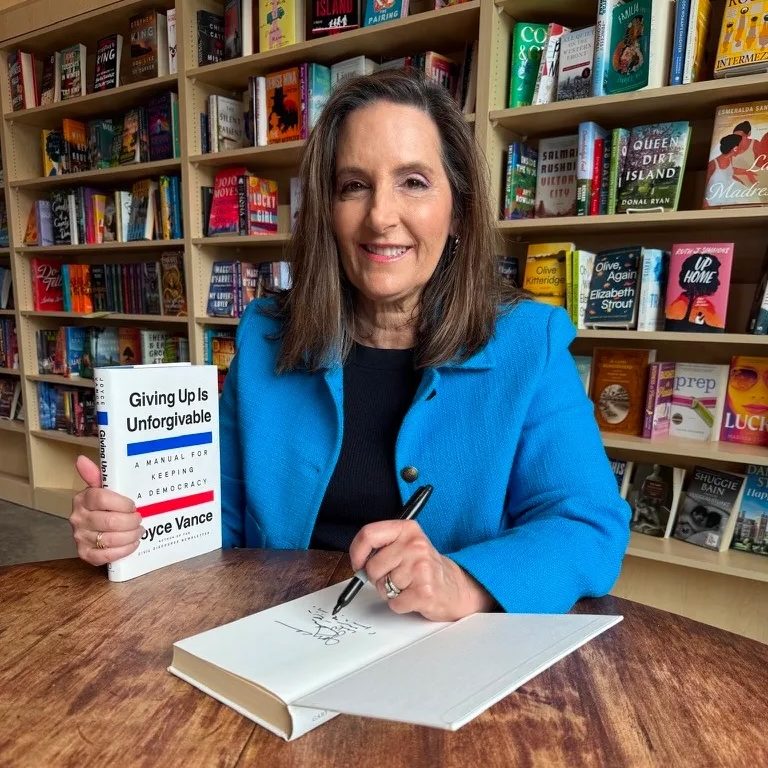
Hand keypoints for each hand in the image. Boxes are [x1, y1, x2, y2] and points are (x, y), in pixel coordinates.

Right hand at [69, 455, 142, 565]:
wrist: (94, 527)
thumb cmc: (104, 505)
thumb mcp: (102, 488)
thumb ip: (96, 475)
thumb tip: (81, 459)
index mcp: (83, 499)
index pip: (102, 499)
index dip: (123, 504)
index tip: (133, 506)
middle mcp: (78, 518)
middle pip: (110, 521)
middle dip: (131, 522)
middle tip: (140, 519)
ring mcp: (80, 537)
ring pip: (111, 539)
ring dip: (131, 536)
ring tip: (139, 531)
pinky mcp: (84, 554)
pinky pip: (105, 557)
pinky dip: (123, 551)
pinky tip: (132, 544)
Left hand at [349, 520, 494, 620]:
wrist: (454, 587)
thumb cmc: (424, 567)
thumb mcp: (405, 545)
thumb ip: (382, 546)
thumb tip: (358, 561)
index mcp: (407, 529)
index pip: (369, 534)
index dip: (357, 552)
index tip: (359, 563)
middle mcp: (415, 545)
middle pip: (372, 566)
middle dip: (378, 578)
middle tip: (395, 578)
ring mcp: (421, 567)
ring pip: (382, 586)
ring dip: (390, 592)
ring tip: (407, 586)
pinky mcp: (424, 591)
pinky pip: (394, 603)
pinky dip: (400, 605)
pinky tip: (413, 596)